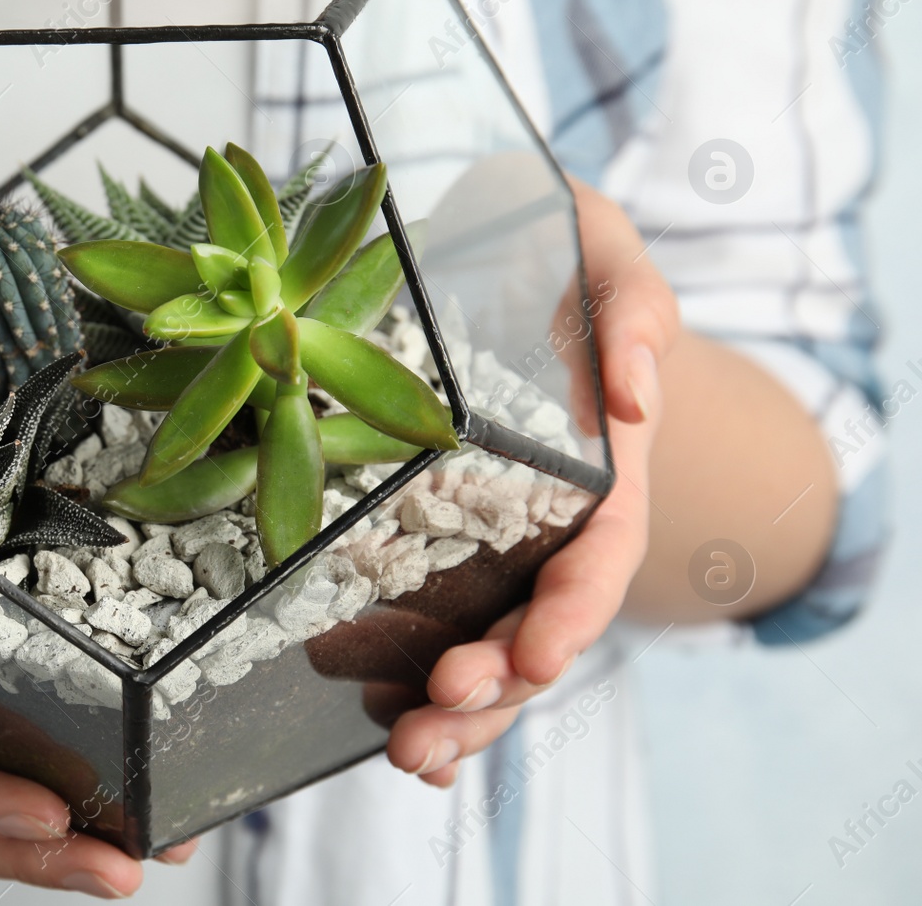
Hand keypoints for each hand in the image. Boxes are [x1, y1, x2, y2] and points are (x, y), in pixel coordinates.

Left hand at [386, 179, 677, 785]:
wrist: (514, 267)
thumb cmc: (569, 262)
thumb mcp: (610, 261)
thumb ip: (634, 315)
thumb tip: (633, 399)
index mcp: (599, 474)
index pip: (597, 558)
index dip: (569, 613)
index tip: (535, 659)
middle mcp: (549, 526)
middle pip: (535, 629)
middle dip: (491, 690)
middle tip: (431, 728)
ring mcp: (494, 546)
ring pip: (485, 647)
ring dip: (452, 710)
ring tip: (406, 752)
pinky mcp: (433, 544)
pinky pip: (430, 624)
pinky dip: (412, 683)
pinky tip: (379, 722)